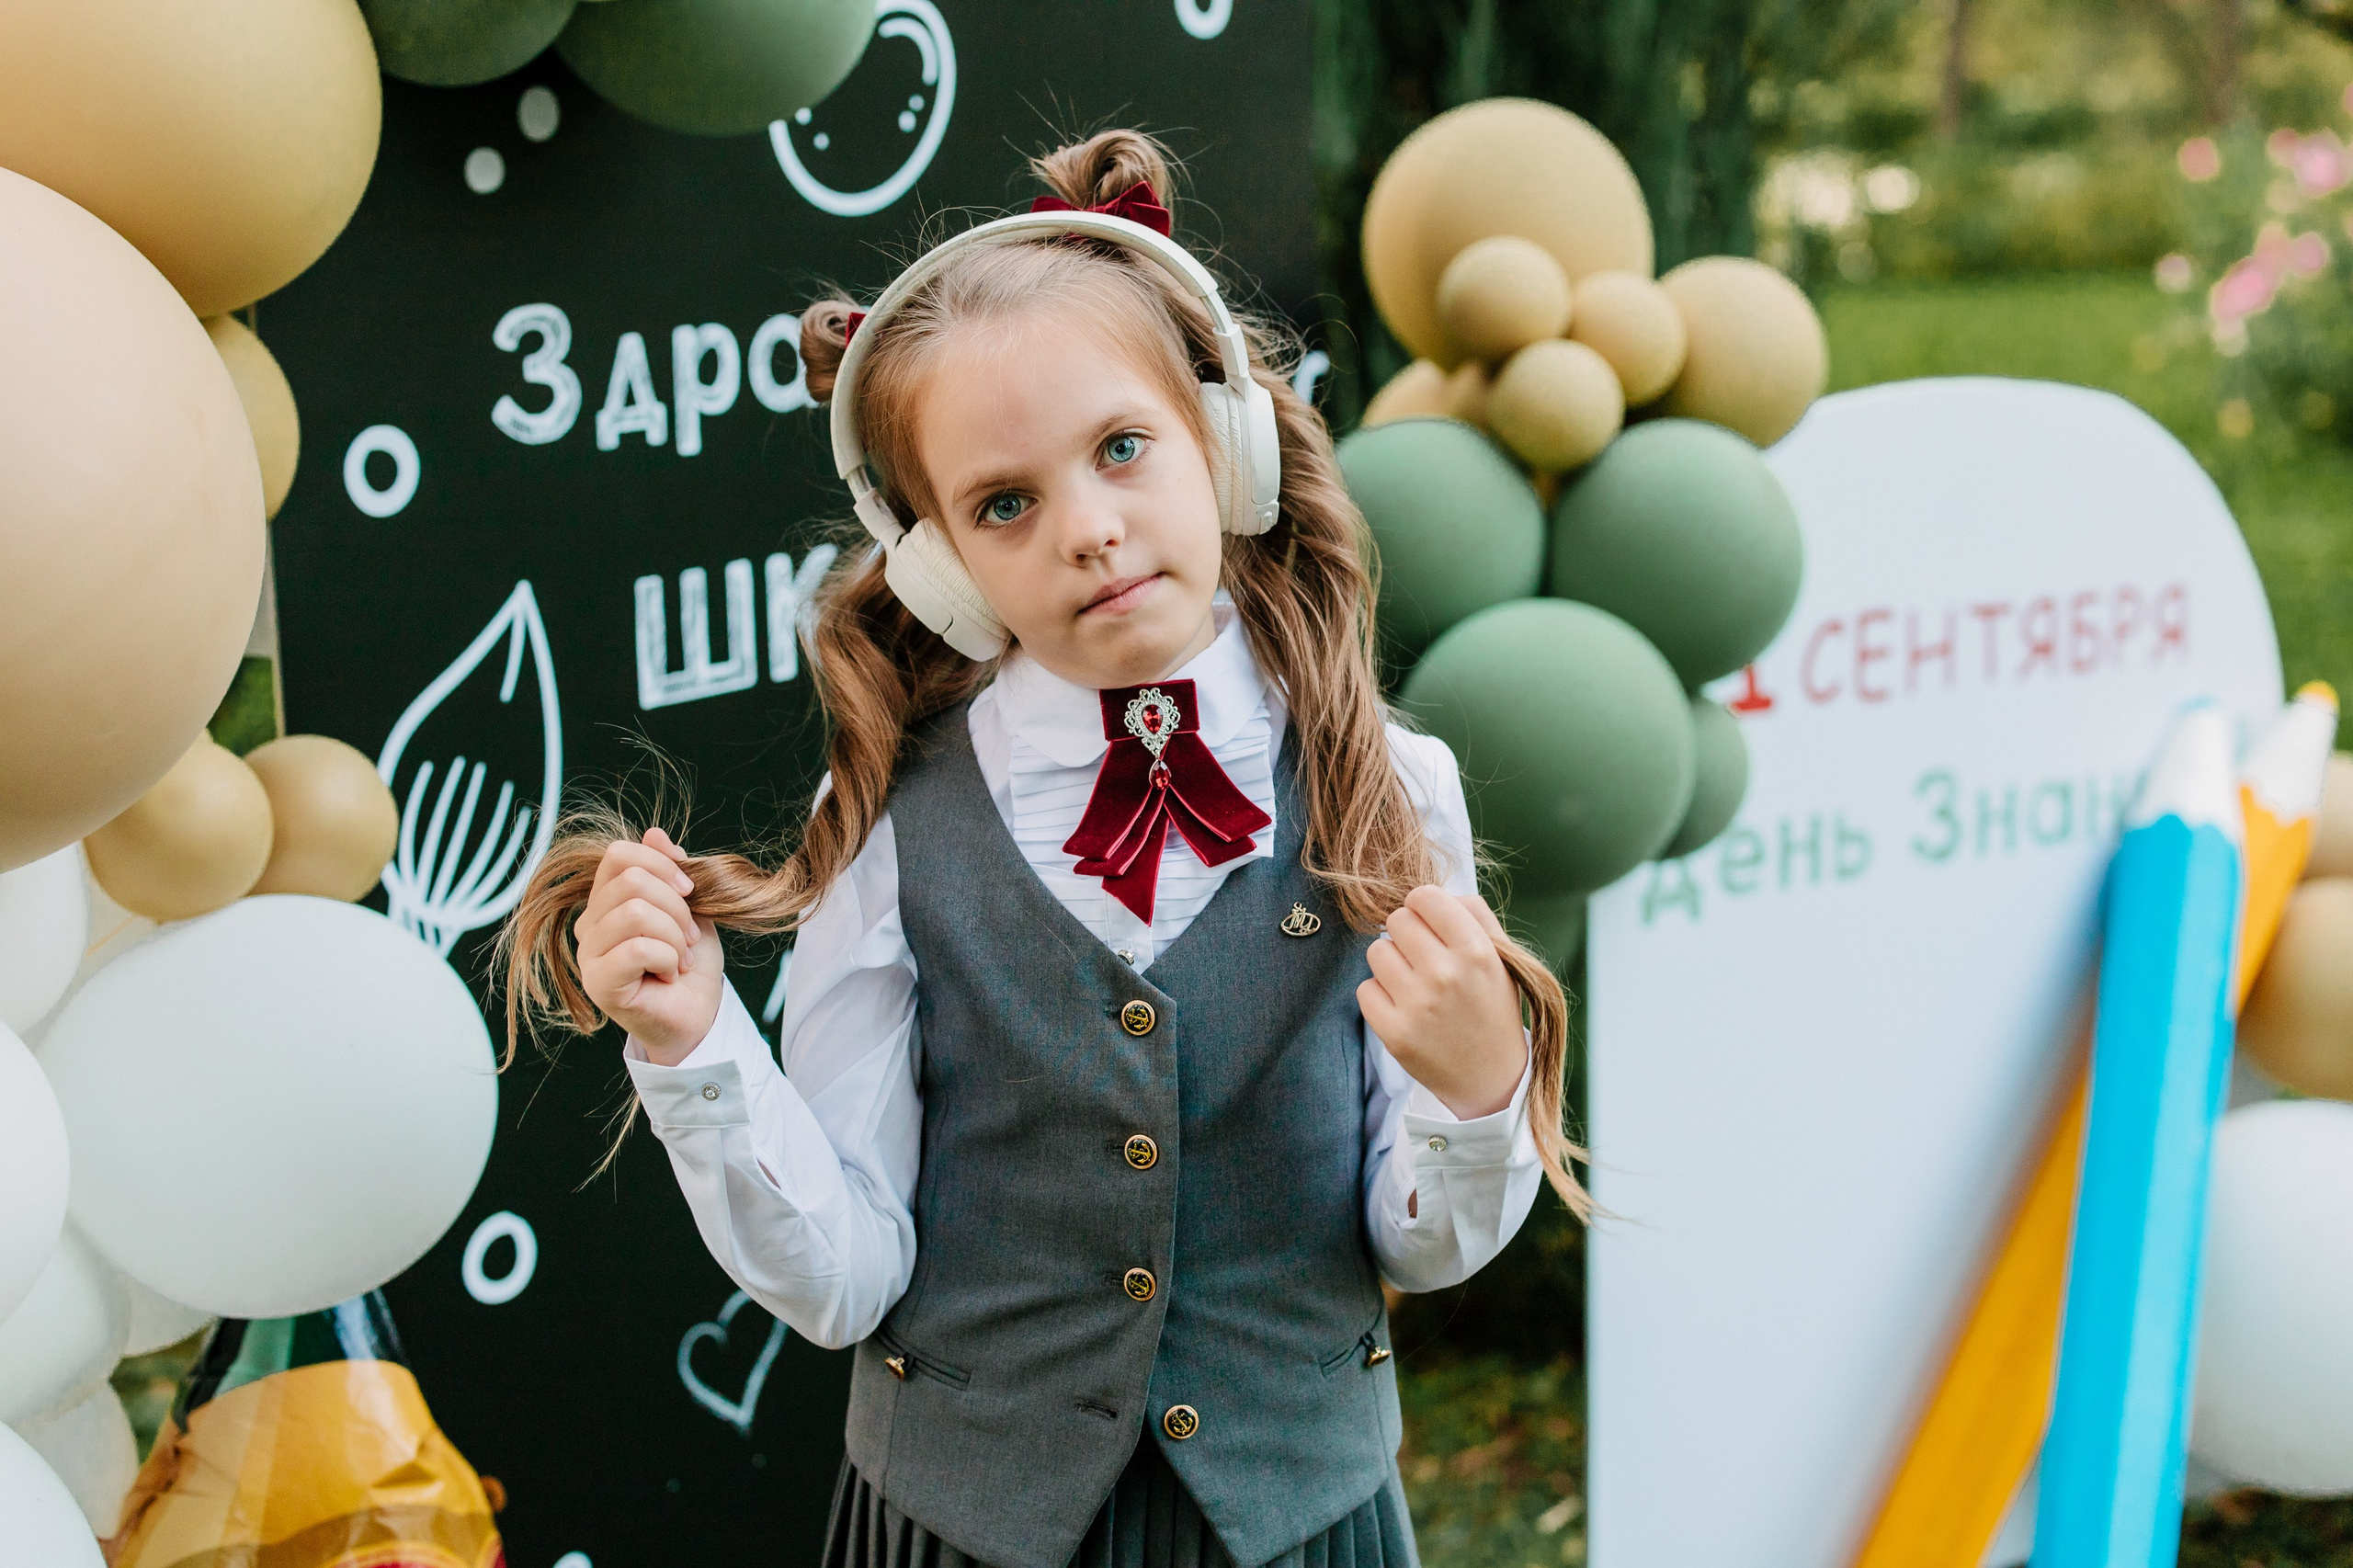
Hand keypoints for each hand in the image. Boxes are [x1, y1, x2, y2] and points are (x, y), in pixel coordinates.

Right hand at [574, 828, 723, 1065]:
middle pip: (631, 881)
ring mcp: (589, 954)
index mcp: (606, 899)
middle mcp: (589, 923)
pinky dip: (668, 959)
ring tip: (679, 958)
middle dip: (677, 906)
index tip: (689, 890)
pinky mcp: (598, 982)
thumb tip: (654, 833)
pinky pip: (637, 949)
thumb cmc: (689, 962)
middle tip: (687, 937)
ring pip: (635, 912)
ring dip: (674, 936)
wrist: (698, 1013)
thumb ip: (670, 871)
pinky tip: (669, 975)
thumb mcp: (689, 906)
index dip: (662, 864)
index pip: (619, 854)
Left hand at [1357, 886, 1525, 1119]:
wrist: (1490, 1078)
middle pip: (1396, 921)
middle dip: (1408, 935)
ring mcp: (1417, 1005)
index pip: (1424, 896)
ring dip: (1391, 963)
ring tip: (1413, 983)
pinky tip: (1403, 1008)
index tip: (1431, 926)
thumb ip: (1473, 914)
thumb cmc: (1492, 1007)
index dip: (1424, 907)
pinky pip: (1365, 988)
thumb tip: (1430, 895)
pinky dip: (1380, 995)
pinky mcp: (1394, 1032)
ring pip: (1376, 951)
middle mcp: (1445, 974)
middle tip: (1424, 959)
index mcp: (1476, 950)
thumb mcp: (1500, 957)